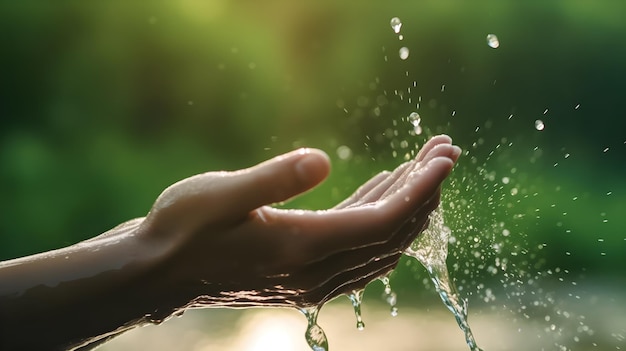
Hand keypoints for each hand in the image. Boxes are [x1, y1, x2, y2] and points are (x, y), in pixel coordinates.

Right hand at [138, 135, 460, 309]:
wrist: (157, 272)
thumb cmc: (181, 228)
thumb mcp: (220, 195)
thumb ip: (274, 179)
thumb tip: (324, 160)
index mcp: (301, 248)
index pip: (382, 222)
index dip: (420, 190)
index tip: (445, 157)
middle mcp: (315, 270)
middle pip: (390, 234)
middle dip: (425, 193)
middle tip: (446, 152)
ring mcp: (312, 277)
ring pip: (379, 244)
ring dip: (407, 205)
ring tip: (424, 165)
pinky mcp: (303, 273)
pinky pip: (357, 248)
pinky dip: (378, 218)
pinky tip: (383, 188)